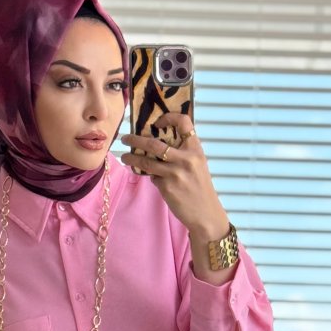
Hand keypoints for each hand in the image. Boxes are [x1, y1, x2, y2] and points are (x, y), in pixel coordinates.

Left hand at [118, 113, 228, 236]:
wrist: (206, 213)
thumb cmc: (200, 186)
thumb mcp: (197, 164)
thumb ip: (182, 152)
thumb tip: (156, 142)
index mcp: (195, 149)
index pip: (184, 122)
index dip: (168, 117)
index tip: (156, 123)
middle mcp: (186, 159)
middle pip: (154, 143)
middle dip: (135, 139)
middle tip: (125, 138)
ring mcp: (175, 173)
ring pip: (146, 161)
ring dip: (131, 158)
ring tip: (125, 157)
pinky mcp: (167, 187)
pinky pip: (152, 177)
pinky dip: (149, 175)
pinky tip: (152, 177)